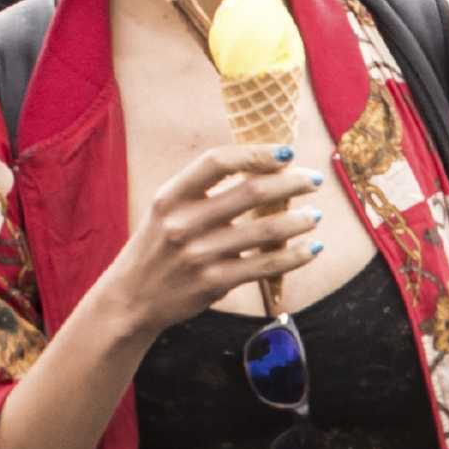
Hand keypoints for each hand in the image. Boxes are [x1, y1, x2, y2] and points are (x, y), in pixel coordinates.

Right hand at [99, 145, 324, 341]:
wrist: (132, 297)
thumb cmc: (160, 246)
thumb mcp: (168, 210)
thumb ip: (204, 191)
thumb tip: (262, 168)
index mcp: (171, 196)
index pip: (217, 162)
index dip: (256, 153)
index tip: (287, 151)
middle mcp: (182, 222)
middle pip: (250, 192)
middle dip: (292, 182)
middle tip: (314, 179)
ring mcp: (199, 254)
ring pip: (265, 230)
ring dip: (300, 219)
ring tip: (315, 214)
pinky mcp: (214, 283)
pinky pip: (266, 266)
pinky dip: (296, 256)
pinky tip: (312, 248)